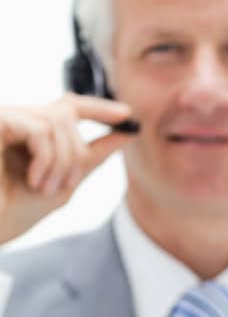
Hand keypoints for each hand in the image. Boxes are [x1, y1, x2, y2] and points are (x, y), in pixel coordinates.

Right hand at [0, 93, 138, 245]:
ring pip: (56, 121)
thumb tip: (126, 133)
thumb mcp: (65, 181)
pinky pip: (39, 129)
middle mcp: (17, 119)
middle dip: (77, 151)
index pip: (68, 106)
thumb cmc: (16, 210)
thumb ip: (93, 155)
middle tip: (69, 183)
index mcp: (32, 131)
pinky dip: (46, 158)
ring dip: (62, 160)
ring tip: (46, 188)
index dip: (98, 107)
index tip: (127, 116)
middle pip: (67, 112)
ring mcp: (6, 118)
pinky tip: (34, 180)